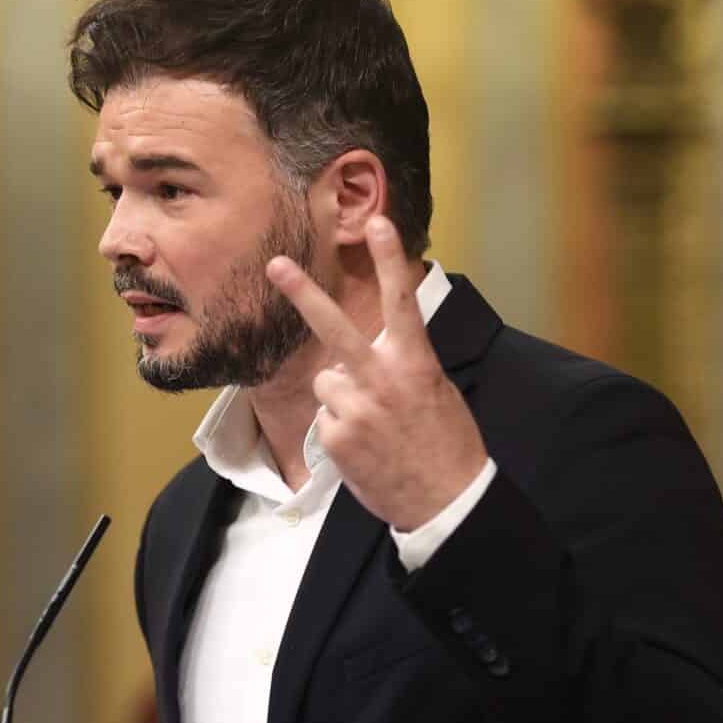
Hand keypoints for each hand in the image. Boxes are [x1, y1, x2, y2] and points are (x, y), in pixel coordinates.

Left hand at [265, 216, 487, 531]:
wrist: (446, 501)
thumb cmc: (446, 444)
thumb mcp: (436, 393)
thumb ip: (401, 366)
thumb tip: (364, 358)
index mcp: (415, 363)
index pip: (401, 301)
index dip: (389, 259)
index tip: (377, 221)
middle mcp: (382, 380)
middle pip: (334, 327)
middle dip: (303, 292)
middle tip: (275, 264)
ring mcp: (355, 409)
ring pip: (327, 382)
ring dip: (341, 397)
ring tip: (372, 424)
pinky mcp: (337, 438)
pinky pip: (325, 418)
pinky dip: (340, 430)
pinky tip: (366, 447)